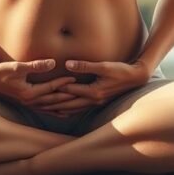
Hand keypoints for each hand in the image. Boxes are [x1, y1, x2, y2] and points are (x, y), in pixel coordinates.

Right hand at [0, 59, 76, 111]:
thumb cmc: (0, 72)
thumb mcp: (17, 67)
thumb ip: (35, 66)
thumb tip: (53, 63)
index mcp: (28, 93)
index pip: (50, 89)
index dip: (62, 83)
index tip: (74, 78)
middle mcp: (29, 101)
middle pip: (53, 101)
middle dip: (67, 96)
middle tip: (81, 93)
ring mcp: (28, 104)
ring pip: (50, 107)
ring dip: (63, 106)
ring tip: (77, 105)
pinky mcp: (26, 102)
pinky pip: (44, 109)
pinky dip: (54, 110)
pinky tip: (62, 112)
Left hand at [34, 59, 153, 115]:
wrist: (136, 78)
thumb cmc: (121, 70)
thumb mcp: (103, 66)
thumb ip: (85, 66)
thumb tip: (67, 64)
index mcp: (93, 92)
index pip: (69, 92)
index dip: (54, 90)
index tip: (40, 89)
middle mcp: (93, 100)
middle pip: (68, 104)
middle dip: (53, 103)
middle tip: (37, 103)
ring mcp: (96, 102)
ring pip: (73, 109)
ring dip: (59, 108)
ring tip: (45, 108)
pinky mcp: (98, 101)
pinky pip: (80, 109)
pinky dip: (69, 110)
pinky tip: (62, 110)